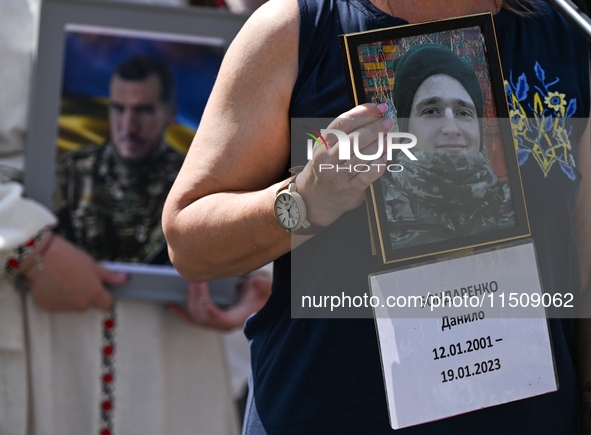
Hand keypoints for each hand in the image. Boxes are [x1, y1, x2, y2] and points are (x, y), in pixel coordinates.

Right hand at [24, 235, 126, 310]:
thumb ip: (109, 276)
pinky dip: (57, 297)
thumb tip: (124, 279)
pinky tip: (53, 283)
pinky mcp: (49, 307)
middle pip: (88, 304)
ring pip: (73, 304)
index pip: (106, 305)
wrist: (40, 257)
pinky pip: (58, 305)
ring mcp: (64, 308)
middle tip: (78, 278)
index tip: (100, 289)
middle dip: (86, 294)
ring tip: (63, 279)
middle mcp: (80, 304)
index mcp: (94, 294)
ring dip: (71, 296)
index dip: (105, 297)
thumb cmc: (69, 257)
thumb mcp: (92, 264)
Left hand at [168, 273, 271, 330]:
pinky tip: (171, 304)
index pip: (222, 321)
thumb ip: (262, 285)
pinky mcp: (208, 317)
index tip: (206, 305)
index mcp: (237, 320)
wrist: (257, 299)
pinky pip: (191, 317)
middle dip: (198, 300)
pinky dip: (180, 312)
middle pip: (204, 318)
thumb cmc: (260, 294)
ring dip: (188, 304)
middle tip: (196, 282)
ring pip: (196, 318)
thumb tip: (256, 281)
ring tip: (188, 286)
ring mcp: (214, 321)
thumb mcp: (265, 288)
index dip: (213, 314)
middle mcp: (223, 324)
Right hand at [297, 103, 392, 226]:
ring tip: (390, 138)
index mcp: (323, 144)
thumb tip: (372, 114)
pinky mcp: (350, 189)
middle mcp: (328, 158)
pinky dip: (377, 166)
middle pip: (354, 139)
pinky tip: (385, 158)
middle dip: (374, 128)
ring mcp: (338, 175)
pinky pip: (366, 176)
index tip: (379, 108)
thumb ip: (344, 132)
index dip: (363, 113)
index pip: (344, 123)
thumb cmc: (324, 166)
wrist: (313, 198)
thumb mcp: (325, 147)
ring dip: (379, 145)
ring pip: (362, 156)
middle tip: (388, 122)